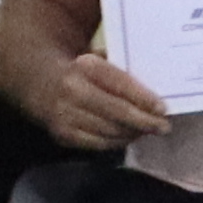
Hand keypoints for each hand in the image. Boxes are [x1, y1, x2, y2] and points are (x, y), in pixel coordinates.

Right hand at [12, 39, 170, 151]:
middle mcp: (73, 91)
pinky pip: (96, 143)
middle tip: (164, 127)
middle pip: (116, 111)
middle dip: (144, 122)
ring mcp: (65, 115)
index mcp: (86, 67)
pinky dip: (116, 142)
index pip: (120, 85)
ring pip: (108, 130)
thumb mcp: (99, 59)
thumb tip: (158, 88)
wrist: (38, 83)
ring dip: (133, 133)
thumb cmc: (81, 70)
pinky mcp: (62, 134)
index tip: (163, 109)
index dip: (143, 99)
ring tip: (149, 131)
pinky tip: (129, 137)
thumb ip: (123, 70)